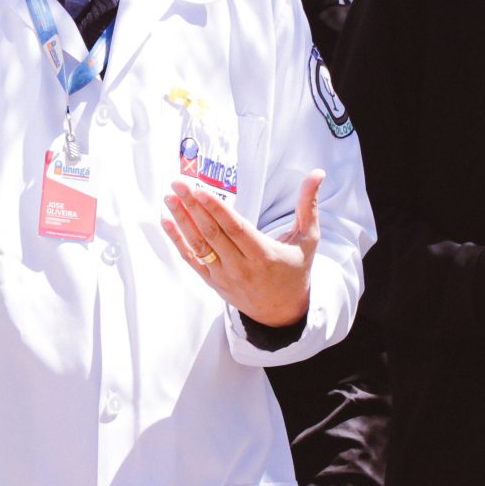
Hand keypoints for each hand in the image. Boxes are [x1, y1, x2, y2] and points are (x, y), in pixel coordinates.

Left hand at [162, 172, 324, 327]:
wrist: (282, 312)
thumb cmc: (296, 269)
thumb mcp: (308, 239)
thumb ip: (308, 205)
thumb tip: (317, 173)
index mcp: (264, 255)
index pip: (235, 229)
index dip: (217, 209)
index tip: (201, 190)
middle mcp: (241, 267)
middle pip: (213, 234)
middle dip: (193, 207)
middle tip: (179, 183)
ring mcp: (224, 276)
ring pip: (199, 245)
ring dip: (181, 220)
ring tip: (169, 197)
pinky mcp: (212, 282)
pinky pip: (191, 259)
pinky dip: (177, 241)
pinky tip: (166, 221)